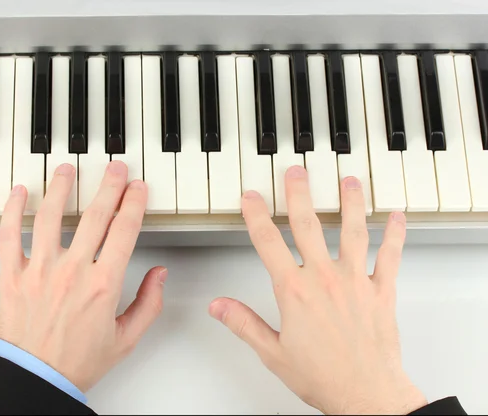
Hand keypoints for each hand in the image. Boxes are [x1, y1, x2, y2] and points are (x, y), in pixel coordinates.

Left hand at [0, 161, 165, 391]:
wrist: (35, 379)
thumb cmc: (77, 362)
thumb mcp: (127, 339)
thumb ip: (148, 304)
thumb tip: (159, 274)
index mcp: (103, 285)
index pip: (124, 230)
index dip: (134, 203)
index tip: (138, 189)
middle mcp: (72, 271)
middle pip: (95, 215)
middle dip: (109, 186)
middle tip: (115, 168)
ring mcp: (40, 269)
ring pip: (51, 216)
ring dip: (61, 188)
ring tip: (67, 169)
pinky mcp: (12, 275)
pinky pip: (9, 235)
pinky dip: (12, 210)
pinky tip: (20, 193)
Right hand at [209, 166, 426, 414]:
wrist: (366, 395)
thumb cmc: (323, 376)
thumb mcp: (273, 352)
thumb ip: (244, 323)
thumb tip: (219, 306)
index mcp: (294, 291)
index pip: (268, 242)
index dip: (256, 215)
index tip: (251, 198)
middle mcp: (324, 278)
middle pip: (308, 225)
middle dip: (299, 194)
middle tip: (296, 172)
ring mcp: (355, 281)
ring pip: (352, 231)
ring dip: (350, 202)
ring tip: (348, 180)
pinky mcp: (381, 291)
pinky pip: (390, 256)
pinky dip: (395, 234)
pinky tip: (396, 217)